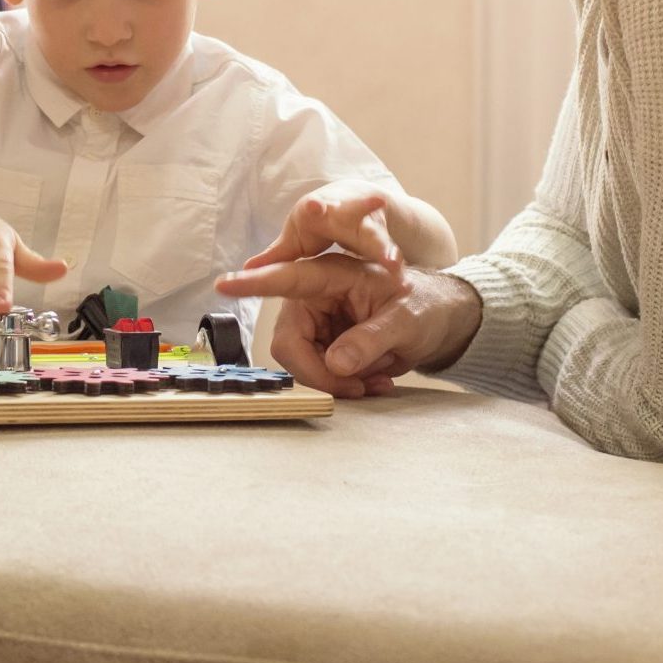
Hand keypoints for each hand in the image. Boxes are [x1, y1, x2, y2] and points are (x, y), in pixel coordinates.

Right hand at [217, 258, 481, 397]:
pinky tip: (373, 381)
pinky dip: (343, 383)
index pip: (286, 279)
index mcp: (331, 275)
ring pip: (301, 362)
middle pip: (290, 342)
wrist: (437, 319)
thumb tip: (337, 363)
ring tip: (376, 382)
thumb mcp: (406, 320)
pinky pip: (316, 371)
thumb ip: (371, 339)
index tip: (224, 284)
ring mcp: (317, 320)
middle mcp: (315, 296)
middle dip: (320, 372)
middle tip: (359, 388)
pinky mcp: (323, 341)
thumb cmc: (424, 306)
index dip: (254, 284)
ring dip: (336, 381)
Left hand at [246, 180, 402, 274]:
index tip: (315, 207)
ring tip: (392, 263)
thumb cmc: (320, 224)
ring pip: (374, 234)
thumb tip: (247, 269)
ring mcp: (367, 222)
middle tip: (342, 209)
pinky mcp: (385, 235)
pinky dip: (393, 258)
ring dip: (382, 247)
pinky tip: (399, 271)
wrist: (360, 202)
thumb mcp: (299, 237)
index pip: (312, 209)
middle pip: (344, 212)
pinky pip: (390, 248)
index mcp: (315, 211)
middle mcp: (343, 211)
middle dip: (346, 211)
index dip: (314, 209)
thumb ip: (278, 254)